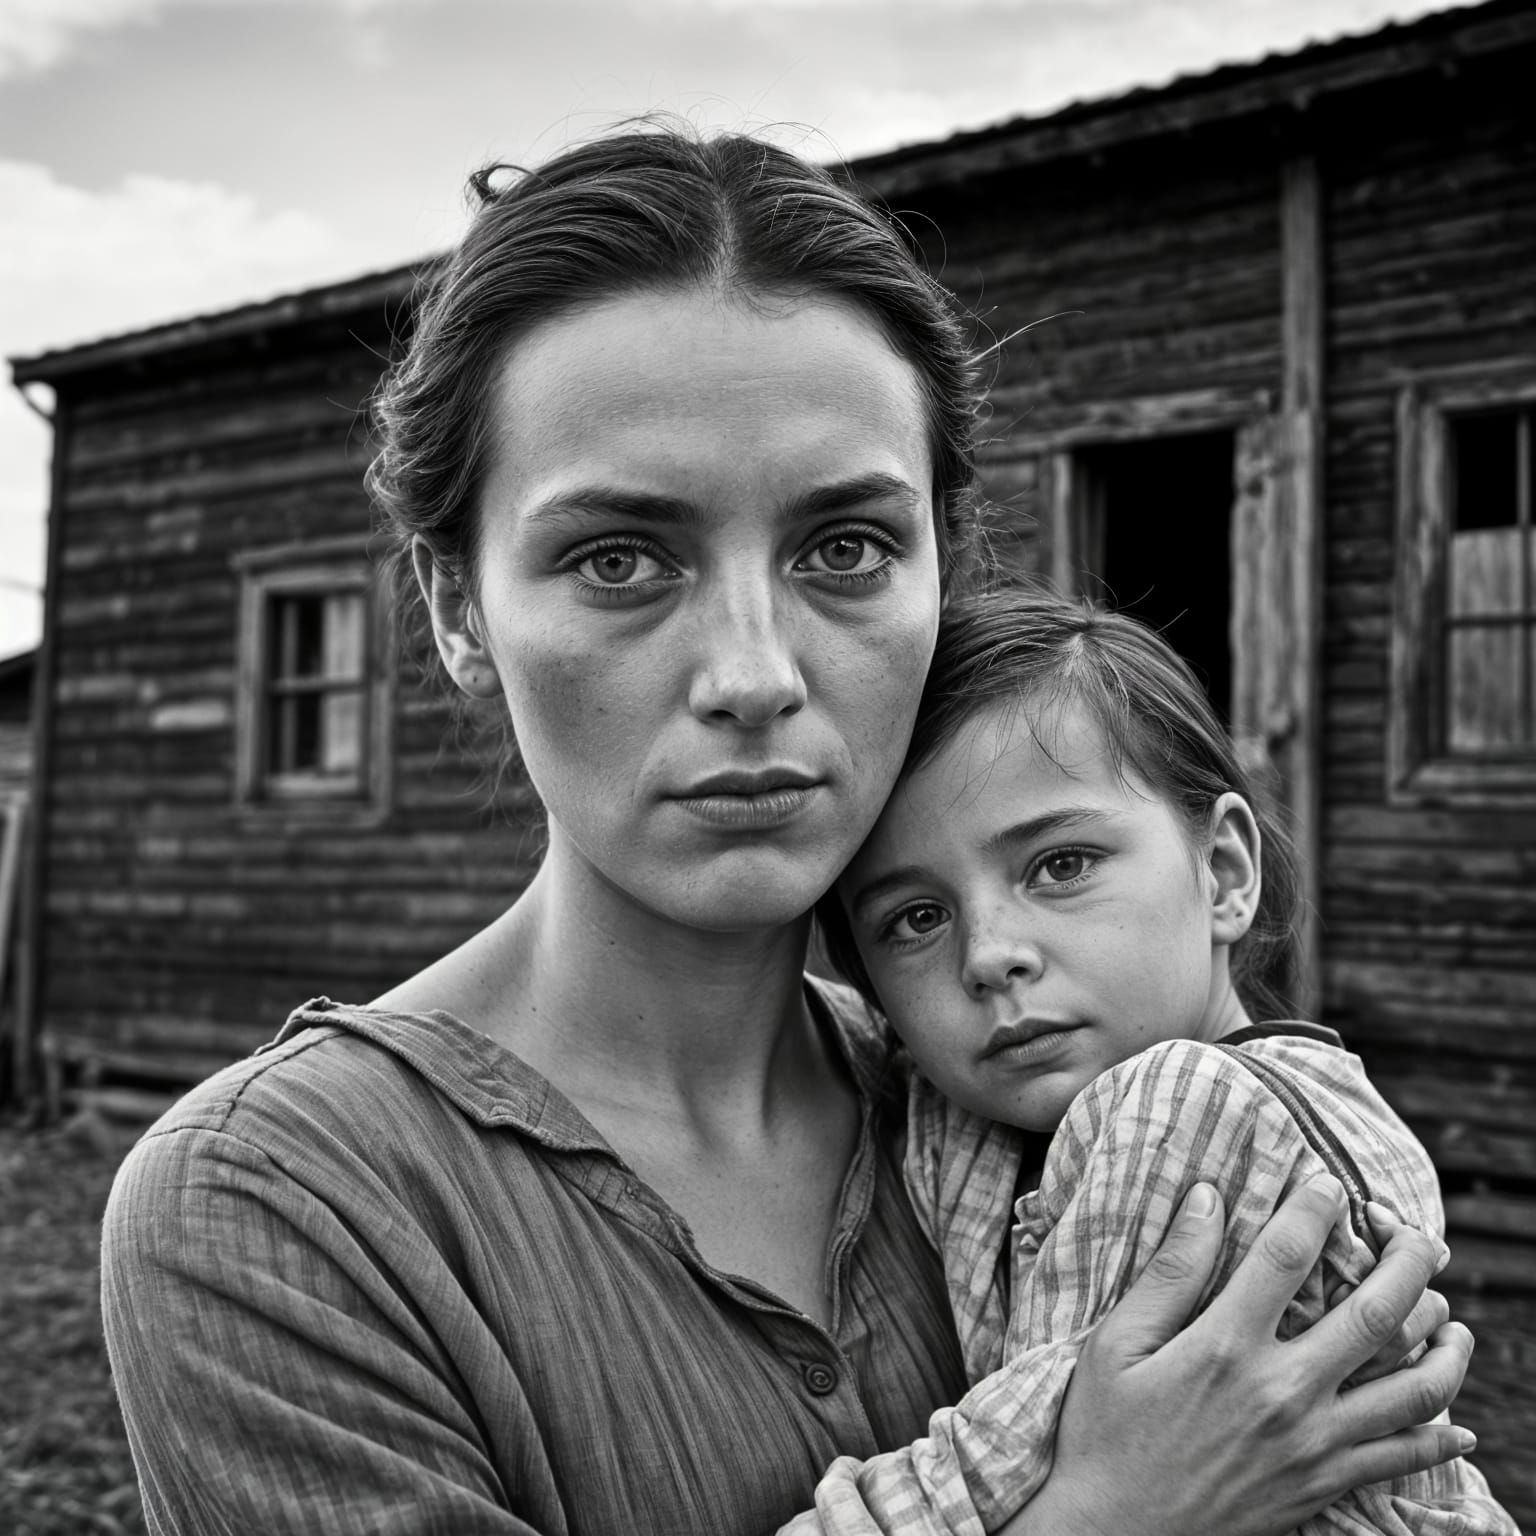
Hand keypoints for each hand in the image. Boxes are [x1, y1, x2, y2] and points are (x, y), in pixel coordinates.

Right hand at [1003, 1179, 1475, 1535]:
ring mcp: (1312, 1445)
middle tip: (1416, 1234)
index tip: (1328, 1182)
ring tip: (1450, 1315)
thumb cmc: (1104, 1432)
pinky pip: (1403, 1459)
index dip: (1314, 1207)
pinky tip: (1456, 1422)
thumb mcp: (1116, 1344)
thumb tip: (1205, 1196)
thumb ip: (1170, 1271)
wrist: (1114, 1535)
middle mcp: (1281, 1392)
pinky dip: (1442, 1438)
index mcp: (1224, 1347)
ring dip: (1445, 1345)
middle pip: (1374, 1314)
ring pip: (1412, 1388)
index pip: (1287, 1256)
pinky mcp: (1323, 1487)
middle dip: (1408, 1263)